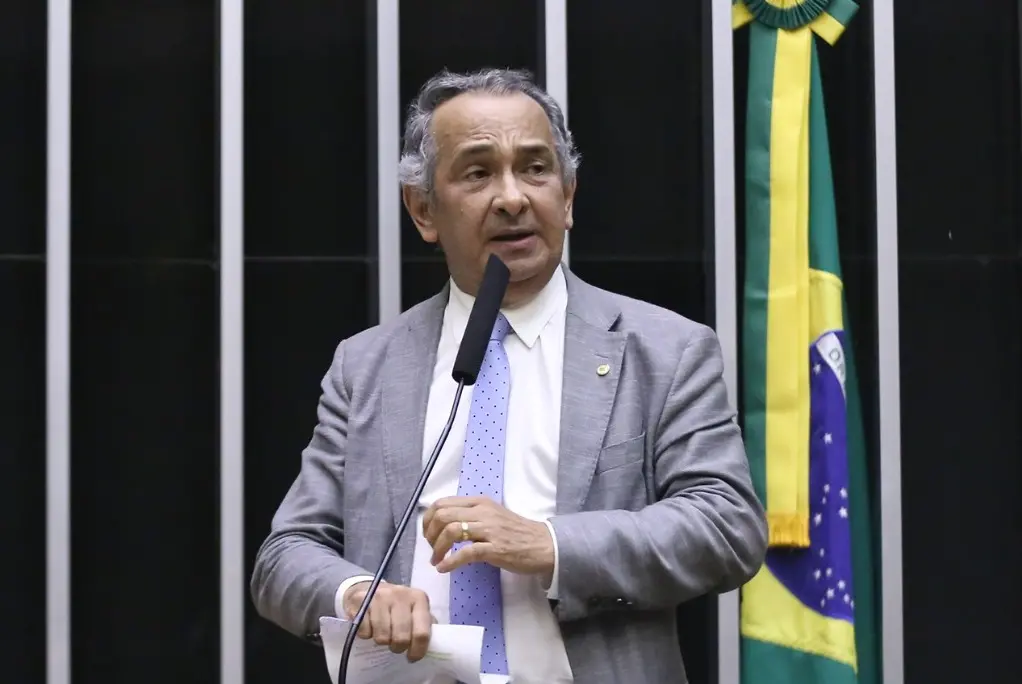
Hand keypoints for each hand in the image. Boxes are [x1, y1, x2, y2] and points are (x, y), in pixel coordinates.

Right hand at [342, 581, 434, 660]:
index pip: (422, 633)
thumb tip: (436, 644)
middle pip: (401, 638)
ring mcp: (379, 596)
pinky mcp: (360, 601)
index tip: (412, 657)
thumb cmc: (396, 605)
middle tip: (395, 644)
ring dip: (382, 640)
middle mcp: (400, 594)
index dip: (417, 651)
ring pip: (382, 637)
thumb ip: (425, 623)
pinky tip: (369, 626)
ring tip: (383, 633)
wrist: (368, 589)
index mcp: (419, 598)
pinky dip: (366, 634)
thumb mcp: (414, 609)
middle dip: (398, 647)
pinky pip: (365, 632)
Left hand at [422, 496, 554, 578]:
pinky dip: (450, 561)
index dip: (428, 519)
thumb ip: (471, 517)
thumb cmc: (517, 533)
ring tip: (437, 560)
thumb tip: (445, 525)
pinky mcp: (495, 548)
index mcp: (480, 503)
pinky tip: (444, 568)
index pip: (443, 503)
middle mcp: (483, 512)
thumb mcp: (492, 516)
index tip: (428, 534)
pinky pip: (466, 552)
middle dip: (430, 534)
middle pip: (443, 515)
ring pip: (452, 530)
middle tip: (432, 548)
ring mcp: (489, 529)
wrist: (544, 544)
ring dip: (437, 548)